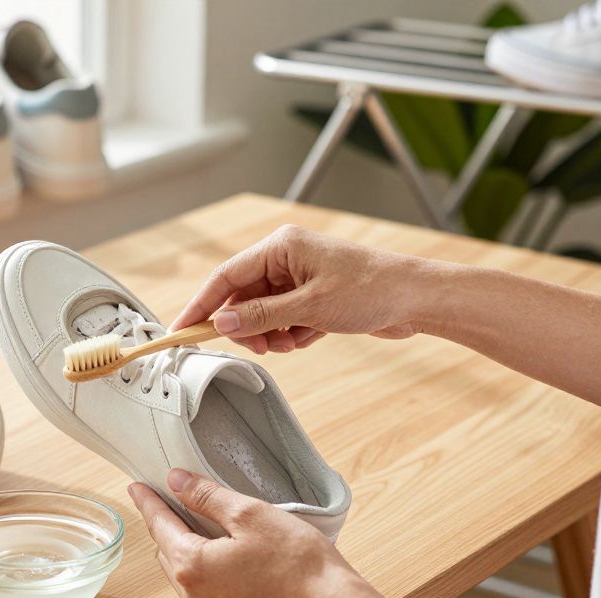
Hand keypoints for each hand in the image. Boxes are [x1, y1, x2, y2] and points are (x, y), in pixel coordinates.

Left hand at [127, 468, 379, 597]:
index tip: (137, 487)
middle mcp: (193, 596)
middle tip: (170, 499)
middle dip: (166, 524)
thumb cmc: (298, 564)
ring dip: (185, 548)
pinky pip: (205, 591)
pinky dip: (205, 569)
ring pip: (185, 573)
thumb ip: (207, 497)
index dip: (148, 502)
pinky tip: (223, 555)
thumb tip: (176, 481)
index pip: (159, 525)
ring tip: (197, 523)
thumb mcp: (250, 515)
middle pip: (167, 551)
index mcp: (191, 565)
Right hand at [171, 225, 437, 354]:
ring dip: (271, 334)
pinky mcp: (312, 296)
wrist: (417, 299)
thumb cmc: (371, 290)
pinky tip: (308, 338)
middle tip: (259, 347)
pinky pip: (283, 319)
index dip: (201, 305)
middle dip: (246, 327)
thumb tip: (220, 324)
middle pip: (242, 297)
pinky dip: (289, 334)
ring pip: (262, 312)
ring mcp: (299, 277)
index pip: (225, 277)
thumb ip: (260, 316)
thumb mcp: (310, 307)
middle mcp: (286, 258)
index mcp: (280, 247)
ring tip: (292, 342)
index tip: (182, 331)